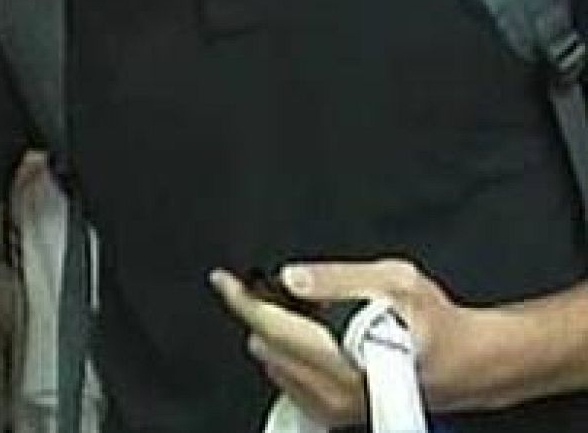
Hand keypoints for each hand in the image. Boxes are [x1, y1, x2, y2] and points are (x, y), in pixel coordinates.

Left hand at [211, 259, 493, 425]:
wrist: (465, 364)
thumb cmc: (436, 323)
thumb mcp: (395, 279)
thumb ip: (336, 277)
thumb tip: (292, 277)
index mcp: (345, 353)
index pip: (271, 326)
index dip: (243, 299)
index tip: (225, 280)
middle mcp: (333, 388)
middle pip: (264, 344)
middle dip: (266, 313)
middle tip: (286, 293)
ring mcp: (332, 406)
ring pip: (273, 363)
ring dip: (279, 335)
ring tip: (312, 316)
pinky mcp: (334, 414)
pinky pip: (288, 380)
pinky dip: (291, 354)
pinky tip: (317, 339)